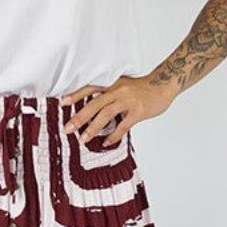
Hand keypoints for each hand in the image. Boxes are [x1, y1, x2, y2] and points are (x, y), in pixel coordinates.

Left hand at [59, 75, 175, 145]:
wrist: (164, 84)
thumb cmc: (142, 87)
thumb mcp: (122, 85)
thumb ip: (108, 94)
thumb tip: (92, 108)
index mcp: (112, 84)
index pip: (90, 87)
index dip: (76, 94)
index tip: (62, 103)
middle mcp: (117, 91)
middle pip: (94, 104)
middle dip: (79, 117)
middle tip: (67, 128)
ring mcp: (128, 101)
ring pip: (106, 115)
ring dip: (92, 128)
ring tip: (83, 139)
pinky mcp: (138, 111)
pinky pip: (123, 125)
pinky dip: (113, 135)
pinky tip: (106, 142)